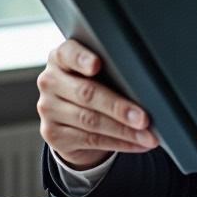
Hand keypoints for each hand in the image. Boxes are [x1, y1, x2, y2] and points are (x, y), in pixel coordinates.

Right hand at [36, 39, 157, 169]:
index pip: (68, 53)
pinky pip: (91, 140)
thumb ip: (112, 68)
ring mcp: (48, 109)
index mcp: (61, 57)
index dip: (82, 59)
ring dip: (125, 131)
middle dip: (119, 108)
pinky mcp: (53, 134)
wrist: (71, 116)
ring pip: (90, 121)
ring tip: (148, 136)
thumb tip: (145, 84)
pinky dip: (119, 143)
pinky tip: (138, 143)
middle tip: (144, 118)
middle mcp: (50, 81)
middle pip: (86, 93)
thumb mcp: (98, 71)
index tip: (97, 64)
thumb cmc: (94, 84)